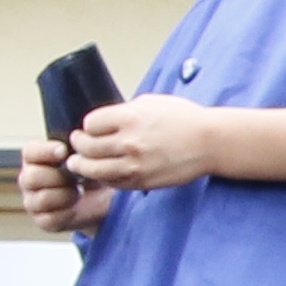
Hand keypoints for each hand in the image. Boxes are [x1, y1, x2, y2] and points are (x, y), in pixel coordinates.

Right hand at [13, 138, 112, 236]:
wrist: (103, 197)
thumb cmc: (90, 169)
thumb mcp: (85, 154)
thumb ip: (75, 146)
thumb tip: (78, 141)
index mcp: (35, 158)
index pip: (29, 152)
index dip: (45, 151)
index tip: (63, 151)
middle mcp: (28, 179)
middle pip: (31, 177)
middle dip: (58, 177)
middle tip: (77, 177)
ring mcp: (33, 201)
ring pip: (41, 199)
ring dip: (65, 195)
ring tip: (79, 191)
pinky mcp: (42, 221)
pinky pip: (50, 218)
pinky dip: (68, 212)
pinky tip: (76, 206)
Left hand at [67, 94, 226, 193]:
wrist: (209, 142)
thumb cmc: (183, 118)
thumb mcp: (150, 103)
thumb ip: (124, 112)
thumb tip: (104, 121)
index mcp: (130, 117)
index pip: (90, 123)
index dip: (88, 125)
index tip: (90, 128)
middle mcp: (129, 141)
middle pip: (87, 147)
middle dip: (78, 145)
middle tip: (77, 144)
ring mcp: (135, 164)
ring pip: (93, 169)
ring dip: (82, 166)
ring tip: (78, 163)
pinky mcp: (142, 181)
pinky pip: (112, 182)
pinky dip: (103, 177)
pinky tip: (102, 172)